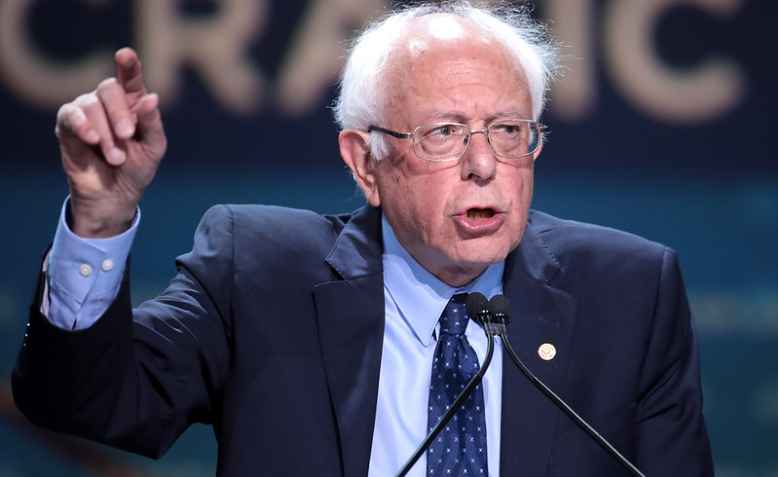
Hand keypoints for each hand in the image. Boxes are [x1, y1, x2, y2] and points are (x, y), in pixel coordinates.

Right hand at [55, 47, 166, 236]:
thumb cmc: (138, 168)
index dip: (128, 65)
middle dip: (120, 113)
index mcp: (133, 103)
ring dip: (105, 133)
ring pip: (90, 105)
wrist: (116, 195)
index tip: (125, 54)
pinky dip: (81, 125)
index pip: (130, 78)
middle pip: (109, 89)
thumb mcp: (153, 148)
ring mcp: (86, 112)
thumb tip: (152, 97)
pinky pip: (69, 115)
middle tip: (127, 136)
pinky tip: (91, 138)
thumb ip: (152, 123)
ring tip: (115, 157)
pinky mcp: (67, 126)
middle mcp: (108, 103)